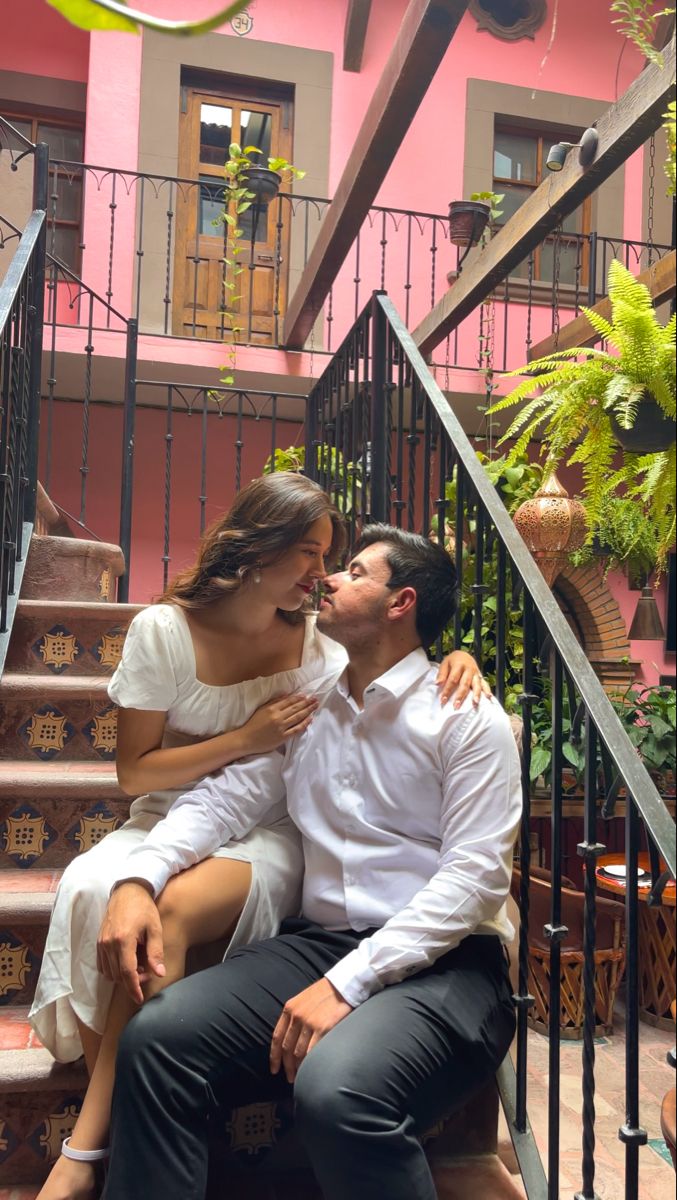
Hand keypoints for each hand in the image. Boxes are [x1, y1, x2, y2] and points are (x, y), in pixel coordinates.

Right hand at [97, 881, 165, 1004]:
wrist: (127, 891)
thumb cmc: (144, 908)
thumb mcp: (154, 928)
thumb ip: (156, 952)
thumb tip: (159, 973)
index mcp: (123, 940)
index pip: (127, 972)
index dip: (133, 988)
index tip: (139, 999)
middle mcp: (108, 944)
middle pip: (118, 975)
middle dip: (132, 980)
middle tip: (148, 972)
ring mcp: (101, 943)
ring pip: (109, 972)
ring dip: (123, 976)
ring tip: (138, 966)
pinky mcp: (98, 942)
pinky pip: (103, 965)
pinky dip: (113, 969)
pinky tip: (126, 962)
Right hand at [240, 693, 317, 753]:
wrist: (246, 739)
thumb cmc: (253, 724)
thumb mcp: (261, 709)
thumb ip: (274, 701)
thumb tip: (286, 695)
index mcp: (272, 709)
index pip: (289, 701)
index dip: (299, 698)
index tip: (306, 695)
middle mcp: (278, 717)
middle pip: (296, 708)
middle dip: (307, 703)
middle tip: (315, 699)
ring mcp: (281, 727)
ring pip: (298, 717)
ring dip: (308, 711)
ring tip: (315, 706)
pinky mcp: (283, 737)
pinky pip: (296, 730)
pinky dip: (304, 724)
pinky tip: (310, 719)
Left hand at [270, 978, 352, 1083]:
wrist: (344, 984)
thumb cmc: (325, 993)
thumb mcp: (303, 1000)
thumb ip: (295, 1017)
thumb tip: (290, 1039)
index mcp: (289, 1009)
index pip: (277, 1037)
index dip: (274, 1056)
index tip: (274, 1069)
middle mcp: (296, 1016)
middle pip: (287, 1048)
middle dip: (286, 1066)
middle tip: (290, 1078)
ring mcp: (309, 1022)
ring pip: (298, 1053)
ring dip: (298, 1067)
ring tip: (301, 1076)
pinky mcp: (323, 1028)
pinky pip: (311, 1051)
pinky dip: (309, 1063)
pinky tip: (311, 1069)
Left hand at [436, 651, 492, 708]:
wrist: (464, 654)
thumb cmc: (453, 661)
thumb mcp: (445, 663)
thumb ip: (442, 674)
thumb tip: (437, 684)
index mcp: (459, 665)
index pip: (453, 679)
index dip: (447, 690)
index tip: (443, 700)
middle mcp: (469, 669)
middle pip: (464, 684)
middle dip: (460, 696)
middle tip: (456, 706)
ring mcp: (476, 673)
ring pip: (476, 684)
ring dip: (476, 694)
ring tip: (475, 703)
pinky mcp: (480, 676)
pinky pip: (485, 683)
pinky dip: (487, 690)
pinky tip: (489, 697)